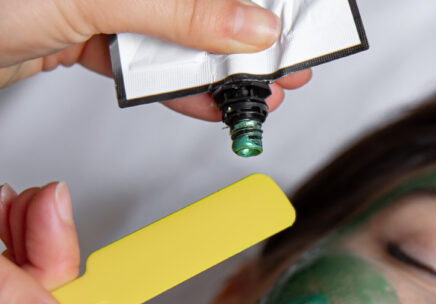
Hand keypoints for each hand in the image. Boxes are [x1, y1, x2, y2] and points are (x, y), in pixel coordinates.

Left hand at [0, 0, 311, 120]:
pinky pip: (140, 59)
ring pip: (173, 31)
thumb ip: (179, 11)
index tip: (294, 20)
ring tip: (255, 93)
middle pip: (197, 1)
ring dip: (215, 68)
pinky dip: (173, 87)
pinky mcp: (81, 32)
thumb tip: (250, 26)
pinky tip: (205, 102)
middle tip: (288, 62)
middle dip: (245, 33)